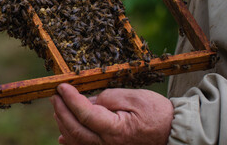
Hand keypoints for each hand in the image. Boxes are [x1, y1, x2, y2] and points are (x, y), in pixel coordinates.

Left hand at [50, 83, 173, 144]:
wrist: (171, 133)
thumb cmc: (157, 113)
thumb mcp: (135, 97)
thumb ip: (109, 97)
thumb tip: (89, 101)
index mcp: (116, 130)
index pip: (84, 113)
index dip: (70, 99)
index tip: (62, 87)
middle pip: (76, 129)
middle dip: (62, 110)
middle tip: (55, 95)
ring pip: (77, 140)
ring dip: (64, 123)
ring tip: (58, 108)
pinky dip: (71, 141)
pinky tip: (64, 135)